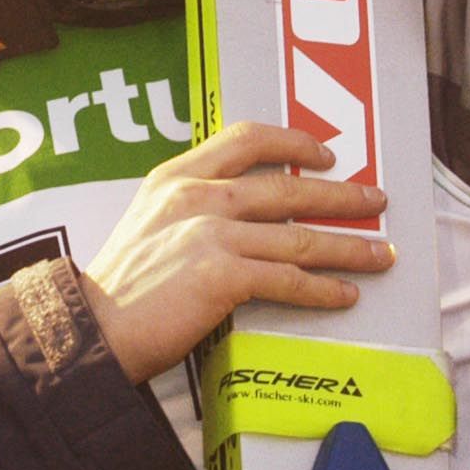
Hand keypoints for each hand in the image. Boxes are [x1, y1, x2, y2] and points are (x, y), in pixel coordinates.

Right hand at [80, 119, 392, 383]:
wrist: (92, 330)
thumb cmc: (119, 288)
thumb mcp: (148, 223)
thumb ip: (190, 209)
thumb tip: (245, 216)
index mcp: (175, 177)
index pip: (245, 139)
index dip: (293, 142)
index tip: (324, 154)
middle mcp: (196, 197)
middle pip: (287, 187)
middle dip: (341, 195)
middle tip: (374, 201)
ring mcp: (210, 234)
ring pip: (299, 237)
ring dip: (348, 247)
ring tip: (378, 254)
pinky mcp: (222, 275)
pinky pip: (288, 280)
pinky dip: (323, 289)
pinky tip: (344, 295)